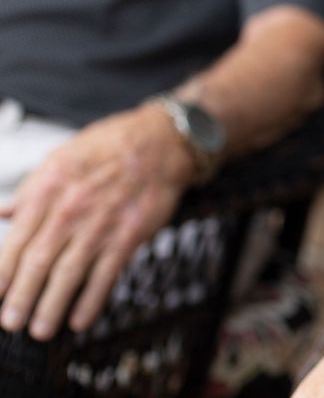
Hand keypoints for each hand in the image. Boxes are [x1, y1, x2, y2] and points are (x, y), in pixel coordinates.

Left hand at [0, 104, 194, 339]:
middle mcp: (72, 208)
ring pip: (69, 273)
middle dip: (21, 298)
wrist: (162, 140)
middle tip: (10, 322)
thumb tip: (3, 213)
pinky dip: (92, 300)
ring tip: (40, 330)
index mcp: (49, 189)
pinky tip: (80, 320)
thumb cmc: (109, 147)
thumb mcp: (62, 157)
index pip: (16, 240)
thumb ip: (31, 189)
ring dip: (51, 306)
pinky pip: (107, 274)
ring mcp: (102, 223)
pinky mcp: (130, 234)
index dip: (2, 273)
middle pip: (38, 262)